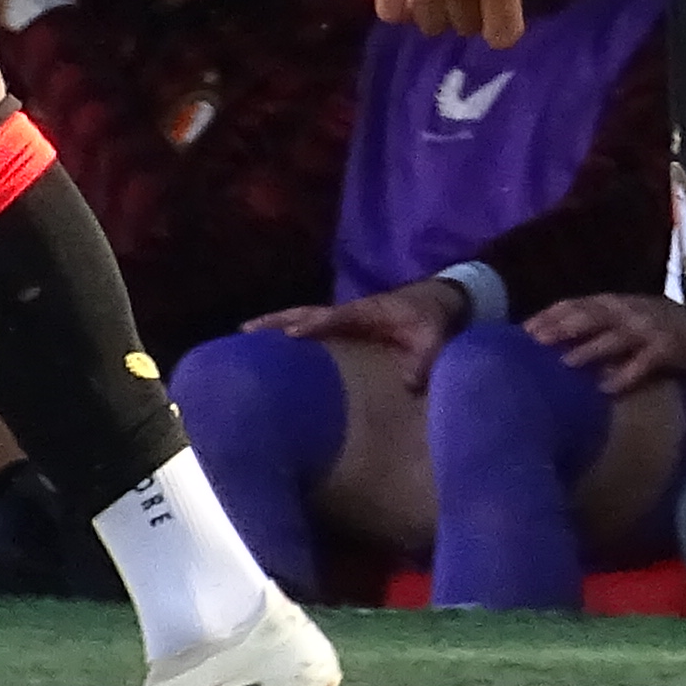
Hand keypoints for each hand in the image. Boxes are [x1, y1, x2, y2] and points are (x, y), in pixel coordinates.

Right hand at [258, 278, 465, 393]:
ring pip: (303, 317)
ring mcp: (344, 317)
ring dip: (276, 324)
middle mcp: (349, 311)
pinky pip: (311, 326)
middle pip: (306, 312)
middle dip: (277, 320)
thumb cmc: (434, 318)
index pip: (335, 317)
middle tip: (245, 330)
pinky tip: (272, 346)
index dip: (314, 324)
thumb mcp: (434, 337)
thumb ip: (423, 359)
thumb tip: (409, 385)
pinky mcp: (343, 325)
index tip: (290, 335)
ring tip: (245, 336)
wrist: (440, 301)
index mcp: (368, 311)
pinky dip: (289, 330)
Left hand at [529, 289, 685, 392]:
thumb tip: (549, 340)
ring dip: (588, 350)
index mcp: (612, 302)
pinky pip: (643, 362)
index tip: (522, 333)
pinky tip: (607, 387)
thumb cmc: (654, 327)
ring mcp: (647, 328)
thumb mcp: (622, 317)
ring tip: (565, 365)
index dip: (548, 316)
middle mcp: (626, 310)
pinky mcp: (667, 348)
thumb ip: (592, 324)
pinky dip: (625, 374)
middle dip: (560, 330)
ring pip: (613, 338)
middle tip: (535, 345)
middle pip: (588, 317)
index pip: (573, 305)